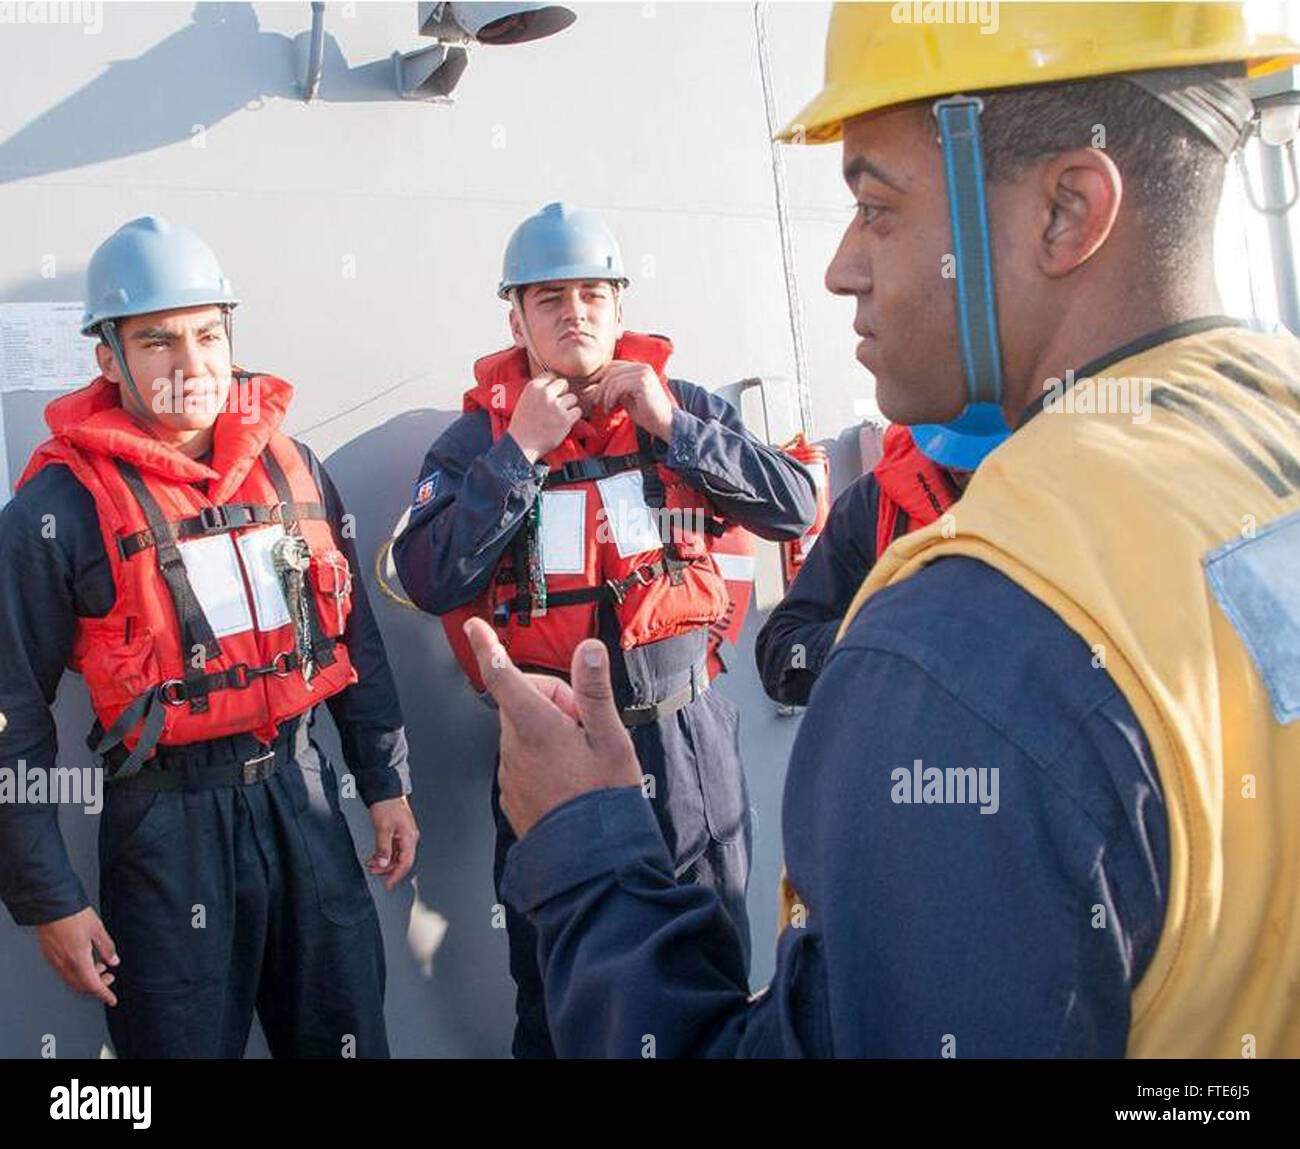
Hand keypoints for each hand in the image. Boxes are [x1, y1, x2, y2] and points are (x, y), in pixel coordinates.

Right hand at [36, 907, 119, 1006]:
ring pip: (72, 980)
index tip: (112, 1000)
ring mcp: (54, 961)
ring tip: (99, 965)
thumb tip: (114, 961)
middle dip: (97, 985)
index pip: (93, 985)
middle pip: (81, 985)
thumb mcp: (97, 930)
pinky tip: (85, 959)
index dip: (104, 994)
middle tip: (109, 976)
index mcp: (78, 959)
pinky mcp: (49, 956)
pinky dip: (77, 972)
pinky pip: (64, 972)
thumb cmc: (74, 915)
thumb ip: (107, 947)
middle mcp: (64, 964)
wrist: (52, 906)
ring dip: (87, 978)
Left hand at [367, 796, 419, 890]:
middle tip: (373, 871)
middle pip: (401, 861)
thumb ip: (383, 848)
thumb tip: (382, 864)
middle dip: (387, 869)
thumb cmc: (387, 805)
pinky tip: (376, 856)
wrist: (386, 790)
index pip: (405, 863)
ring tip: (371, 864)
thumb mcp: (382, 828)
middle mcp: (410, 838)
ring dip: (384, 862)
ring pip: (397, 856)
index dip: (396, 876)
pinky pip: (394, 849)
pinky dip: (385, 854)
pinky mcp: (399, 833)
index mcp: (409, 837)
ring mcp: (405, 835)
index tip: (388, 885)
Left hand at [463, 618, 640, 837]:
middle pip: (525, 702)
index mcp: (536, 726)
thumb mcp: (610, 739)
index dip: (487, 647)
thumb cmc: (603, 799)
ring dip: (550, 731)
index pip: (502, 675)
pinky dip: (544, 758)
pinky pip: (524, 759)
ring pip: (525, 731)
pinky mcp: (512, 793)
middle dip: (555, 702)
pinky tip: (570, 777)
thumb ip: (594, 690)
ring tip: (582, 758)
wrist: (591, 859)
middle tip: (586, 727)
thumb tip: (588, 650)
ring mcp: (510, 772)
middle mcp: (514, 747)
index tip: (474, 628)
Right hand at [506, 373, 581, 462]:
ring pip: (573, 398)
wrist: (521, 445)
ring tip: (559, 417)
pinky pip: (578, 411)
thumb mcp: (525, 400)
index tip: (551, 396)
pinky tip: (563, 424)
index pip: (551, 375)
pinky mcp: (565, 419)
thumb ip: (539, 390)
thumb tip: (555, 381)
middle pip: (564, 384)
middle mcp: (545, 393)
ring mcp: (556, 406)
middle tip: (557, 407)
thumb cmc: (523, 424)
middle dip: (562, 394)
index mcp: (534, 387)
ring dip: (569, 407)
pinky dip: (573, 418)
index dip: (553, 386)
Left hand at [590, 360, 673, 441]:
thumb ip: (617, 389)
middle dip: (600, 386)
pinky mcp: (643, 382)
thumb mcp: (627, 397)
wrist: (664, 424)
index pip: (614, 365)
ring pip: (613, 379)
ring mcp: (644, 373)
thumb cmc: (647, 414)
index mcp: (640, 368)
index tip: (591, 387)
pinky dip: (610, 398)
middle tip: (595, 401)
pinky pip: (618, 386)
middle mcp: (643, 367)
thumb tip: (597, 386)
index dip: (600, 375)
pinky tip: (610, 408)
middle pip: (612, 370)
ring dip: (605, 395)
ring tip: (605, 408)